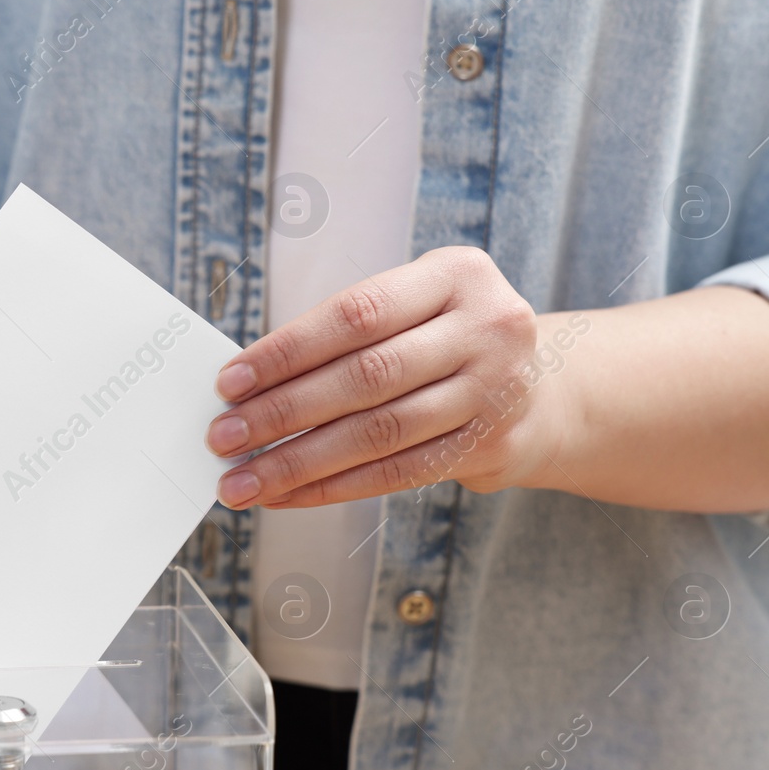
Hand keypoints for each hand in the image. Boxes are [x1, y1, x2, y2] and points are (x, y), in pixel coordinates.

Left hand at [205, 247, 561, 507]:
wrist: (544, 389)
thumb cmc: (446, 340)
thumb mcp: (415, 307)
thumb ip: (348, 333)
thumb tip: (249, 382)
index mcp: (457, 275)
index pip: (356, 314)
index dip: (288, 350)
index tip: (231, 381)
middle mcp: (486, 327)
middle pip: (366, 377)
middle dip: (283, 411)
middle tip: (224, 436)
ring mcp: (496, 389)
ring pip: (379, 432)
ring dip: (300, 461)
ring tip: (244, 479)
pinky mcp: (492, 444)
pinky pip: (398, 472)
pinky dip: (334, 486)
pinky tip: (288, 495)